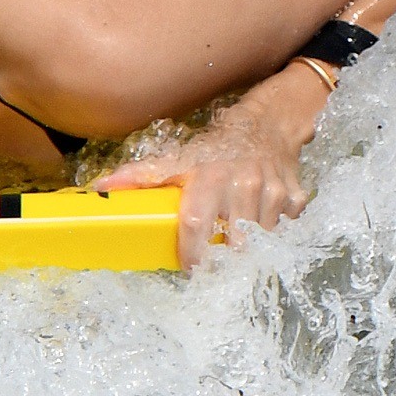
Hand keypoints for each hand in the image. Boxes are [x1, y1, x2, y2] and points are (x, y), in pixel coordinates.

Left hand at [92, 67, 324, 270]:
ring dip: (248, 247)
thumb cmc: (214, 151)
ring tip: (236, 240)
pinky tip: (262, 223)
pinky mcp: (295, 199)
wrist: (266, 126)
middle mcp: (244, 183)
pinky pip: (285, 230)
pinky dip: (273, 234)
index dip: (190, 254)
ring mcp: (273, 192)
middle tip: (215, 262)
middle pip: (233, 242)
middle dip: (224, 259)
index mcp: (209, 177)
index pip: (196, 224)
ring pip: (260, 241)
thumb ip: (140, 176)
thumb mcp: (177, 160)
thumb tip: (100, 187)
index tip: (188, 269)